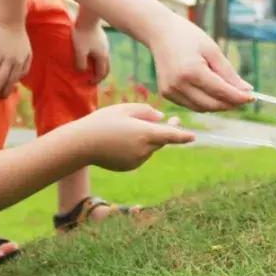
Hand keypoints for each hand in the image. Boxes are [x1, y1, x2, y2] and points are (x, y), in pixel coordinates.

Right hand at [0, 21, 31, 100]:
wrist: (12, 21)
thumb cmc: (19, 38)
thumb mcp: (28, 53)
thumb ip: (25, 67)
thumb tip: (18, 80)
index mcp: (19, 62)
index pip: (12, 81)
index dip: (6, 90)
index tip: (0, 97)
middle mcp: (9, 59)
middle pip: (1, 78)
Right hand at [69, 103, 194, 170]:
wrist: (82, 144)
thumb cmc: (103, 121)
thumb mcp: (125, 109)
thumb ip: (147, 111)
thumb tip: (161, 118)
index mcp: (145, 134)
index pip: (171, 135)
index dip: (183, 135)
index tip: (193, 136)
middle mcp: (144, 150)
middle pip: (160, 140)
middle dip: (163, 131)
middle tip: (168, 120)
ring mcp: (136, 161)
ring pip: (149, 148)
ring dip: (146, 139)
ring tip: (124, 129)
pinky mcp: (129, 167)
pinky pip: (139, 155)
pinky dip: (136, 148)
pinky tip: (118, 141)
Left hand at [72, 21, 110, 83]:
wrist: (87, 17)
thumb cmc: (82, 34)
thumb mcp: (79, 51)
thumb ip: (81, 63)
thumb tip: (82, 71)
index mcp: (102, 57)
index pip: (101, 73)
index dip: (96, 80)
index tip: (89, 84)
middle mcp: (106, 51)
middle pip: (106, 67)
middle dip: (100, 75)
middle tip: (93, 79)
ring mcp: (105, 44)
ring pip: (104, 59)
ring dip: (99, 66)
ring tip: (91, 68)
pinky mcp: (102, 38)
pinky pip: (102, 52)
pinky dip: (98, 58)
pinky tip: (91, 55)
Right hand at [149, 15, 252, 111]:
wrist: (159, 32)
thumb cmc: (188, 36)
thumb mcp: (212, 50)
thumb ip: (228, 73)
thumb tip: (246, 90)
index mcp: (191, 71)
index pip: (221, 91)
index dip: (239, 97)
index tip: (252, 98)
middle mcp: (178, 84)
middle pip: (212, 104)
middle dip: (230, 103)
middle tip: (243, 97)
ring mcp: (170, 91)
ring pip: (201, 108)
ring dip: (218, 104)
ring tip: (229, 93)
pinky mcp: (166, 93)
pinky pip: (191, 104)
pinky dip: (204, 102)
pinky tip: (211, 91)